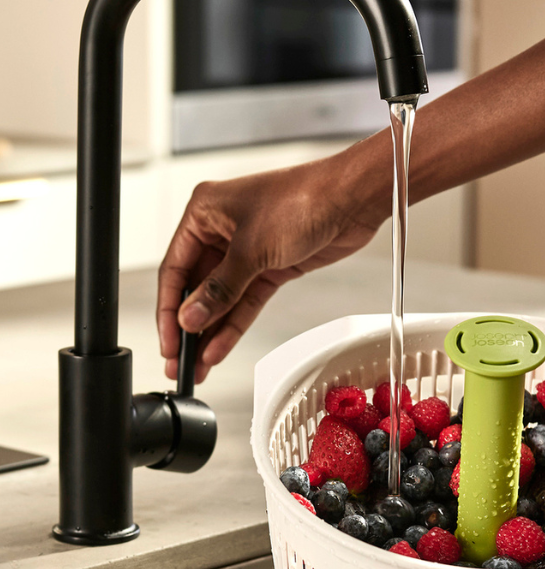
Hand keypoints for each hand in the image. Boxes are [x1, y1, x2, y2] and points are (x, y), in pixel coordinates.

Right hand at [156, 153, 386, 382]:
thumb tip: (192, 316)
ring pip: (222, 300)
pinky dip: (234, 324)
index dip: (169, 310)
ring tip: (198, 364)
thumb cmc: (302, 200)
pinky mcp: (271, 268)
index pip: (175, 269)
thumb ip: (221, 288)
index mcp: (205, 213)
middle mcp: (221, 231)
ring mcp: (247, 252)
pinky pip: (245, 302)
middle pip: (197, 288)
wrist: (349, 201)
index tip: (168, 342)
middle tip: (179, 361)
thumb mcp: (252, 248)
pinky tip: (220, 346)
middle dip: (189, 328)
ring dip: (211, 332)